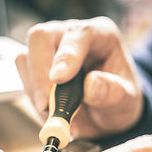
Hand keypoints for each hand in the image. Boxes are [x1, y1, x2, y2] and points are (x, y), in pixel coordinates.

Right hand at [16, 17, 142, 138]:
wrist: (106, 114)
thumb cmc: (118, 101)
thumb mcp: (126, 100)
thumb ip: (112, 92)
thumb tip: (90, 85)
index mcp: (99, 35)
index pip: (76, 35)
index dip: (65, 56)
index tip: (58, 79)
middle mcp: (70, 38)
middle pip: (40, 38)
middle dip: (39, 75)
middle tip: (46, 106)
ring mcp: (50, 53)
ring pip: (26, 61)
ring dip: (36, 93)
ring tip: (58, 116)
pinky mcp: (37, 71)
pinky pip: (25, 82)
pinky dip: (34, 102)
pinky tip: (52, 114)